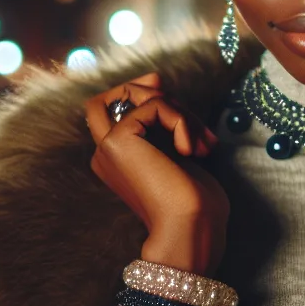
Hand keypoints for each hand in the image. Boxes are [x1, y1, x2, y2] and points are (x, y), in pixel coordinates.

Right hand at [84, 73, 229, 275]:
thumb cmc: (193, 202)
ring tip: (199, 145)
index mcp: (117, 158)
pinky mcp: (119, 140)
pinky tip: (190, 150)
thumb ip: (163, 117)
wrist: (192, 228)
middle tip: (194, 131)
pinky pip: (153, 104)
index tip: (172, 100)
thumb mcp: (179, 149)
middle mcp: (105, 152)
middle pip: (123, 92)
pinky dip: (181, 120)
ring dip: (180, 111)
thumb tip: (153, 76)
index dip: (140, 88)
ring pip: (139, 94)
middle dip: (165, 96)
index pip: (113, 103)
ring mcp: (108, 146)